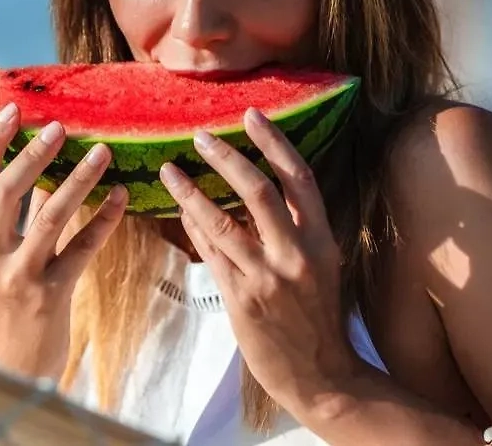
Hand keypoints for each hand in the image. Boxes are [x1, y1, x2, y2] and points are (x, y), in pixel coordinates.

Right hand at [0, 102, 127, 380]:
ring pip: (48, 216)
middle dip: (33, 154)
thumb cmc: (6, 309)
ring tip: (102, 151)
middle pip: (5, 192)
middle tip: (60, 127)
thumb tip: (38, 168)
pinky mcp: (50, 296)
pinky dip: (103, 221)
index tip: (12, 110)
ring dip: (78, 179)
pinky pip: (82, 250)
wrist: (11, 370)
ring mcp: (18, 277)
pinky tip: (122, 198)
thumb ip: (14, 219)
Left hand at [159, 107, 359, 413]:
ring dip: (191, 192)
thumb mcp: (321, 265)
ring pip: (222, 222)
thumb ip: (295, 228)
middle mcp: (297, 254)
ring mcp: (268, 278)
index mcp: (322, 239)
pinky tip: (180, 210)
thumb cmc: (318, 316)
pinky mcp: (242, 300)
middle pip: (258, 191)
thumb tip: (254, 187)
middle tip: (199, 135)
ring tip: (169, 169)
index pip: (299, 178)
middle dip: (226, 158)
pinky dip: (193, 228)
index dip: (274, 142)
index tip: (250, 114)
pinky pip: (210, 254)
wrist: (322, 377)